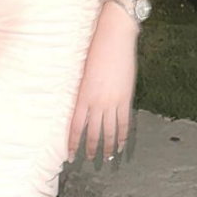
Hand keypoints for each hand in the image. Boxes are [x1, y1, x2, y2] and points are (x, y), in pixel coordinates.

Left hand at [68, 1, 137, 162]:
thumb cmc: (95, 49)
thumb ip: (84, 91)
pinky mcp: (126, 98)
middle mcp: (96, 101)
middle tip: (88, 159)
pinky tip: (121, 145)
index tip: (70, 156)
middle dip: (90, 148)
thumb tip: (85, 107)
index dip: (73, 143)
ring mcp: (112, 101)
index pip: (75, 126)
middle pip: (92, 132)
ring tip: (107, 158)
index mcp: (82, 95)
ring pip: (109, 131)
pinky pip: (124, 123)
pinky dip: (123, 136)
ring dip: (107, 146)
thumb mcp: (84, 72)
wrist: (113, 36)